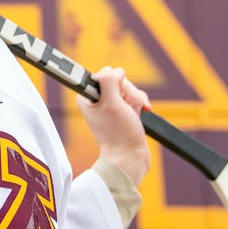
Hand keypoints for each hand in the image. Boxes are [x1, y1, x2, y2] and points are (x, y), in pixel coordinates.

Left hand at [76, 66, 150, 185]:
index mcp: (87, 96)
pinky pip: (135, 97)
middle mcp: (97, 99)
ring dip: (136, 99)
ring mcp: (111, 105)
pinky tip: (140, 114)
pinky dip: (140, 104)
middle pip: (119, 80)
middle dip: (128, 92)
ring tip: (133, 114)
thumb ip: (109, 80)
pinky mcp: (123, 110)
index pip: (105, 73)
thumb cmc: (118, 134)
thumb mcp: (111, 103)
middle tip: (126, 108)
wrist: (129, 157)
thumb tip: (115, 71)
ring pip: (129, 88)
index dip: (115, 83)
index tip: (115, 98)